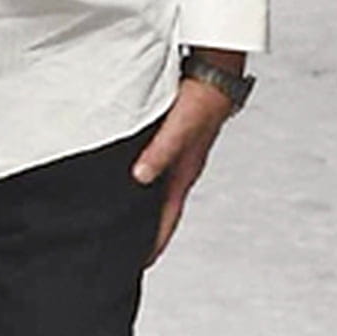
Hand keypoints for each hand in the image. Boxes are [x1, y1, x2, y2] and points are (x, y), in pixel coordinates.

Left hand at [130, 77, 234, 264]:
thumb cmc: (202, 98)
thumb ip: (160, 151)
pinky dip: (142, 179)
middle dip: (144, 230)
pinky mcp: (172, 139)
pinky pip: (154, 167)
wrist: (217, 71)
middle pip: (161, 209)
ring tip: (119, 217)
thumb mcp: (179, 127)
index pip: (167, 219)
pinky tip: (126, 176)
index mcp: (184, 173)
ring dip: (141, 205)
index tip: (137, 264)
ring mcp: (178, 155)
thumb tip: (140, 176)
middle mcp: (181, 169)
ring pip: (157, 189)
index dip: (154, 243)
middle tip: (122, 247)